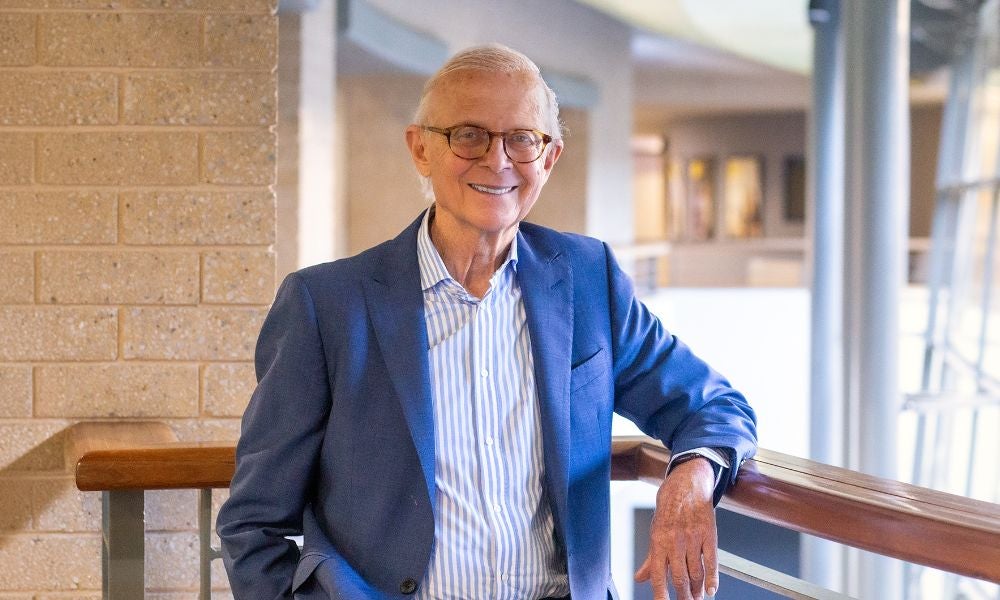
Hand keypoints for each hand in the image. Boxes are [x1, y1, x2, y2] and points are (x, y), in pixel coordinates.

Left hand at [635, 456, 718, 599]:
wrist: (686, 486)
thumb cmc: (669, 510)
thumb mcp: (655, 532)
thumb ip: (650, 559)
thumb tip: (640, 578)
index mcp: (659, 542)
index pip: (658, 575)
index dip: (661, 594)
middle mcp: (675, 541)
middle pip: (680, 578)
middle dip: (683, 596)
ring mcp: (693, 538)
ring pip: (696, 572)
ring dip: (697, 590)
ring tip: (696, 598)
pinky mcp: (709, 534)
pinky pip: (712, 561)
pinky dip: (712, 578)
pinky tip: (711, 589)